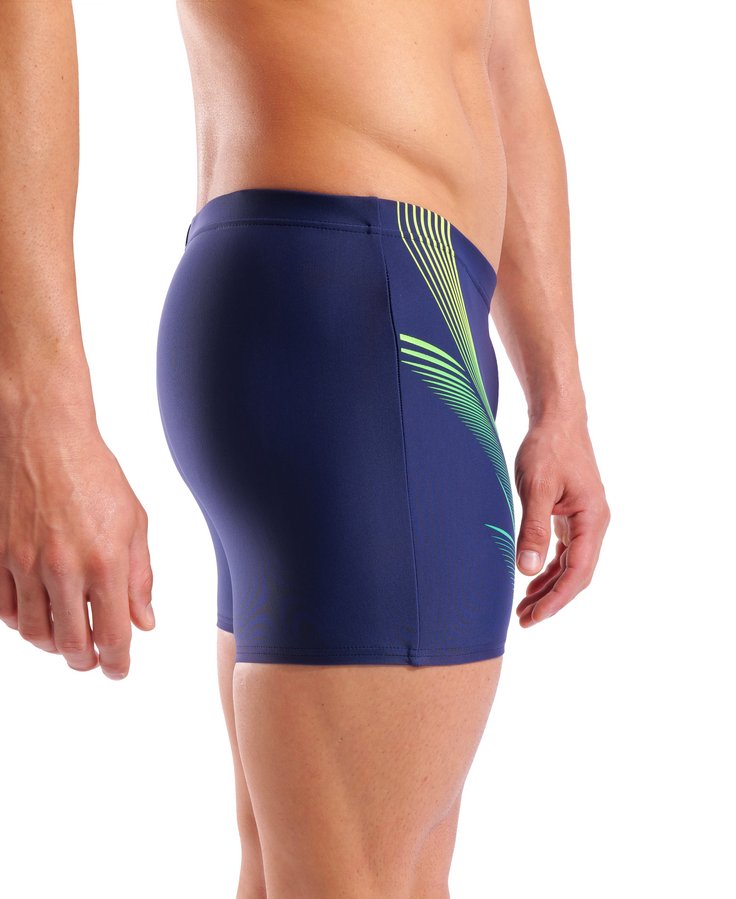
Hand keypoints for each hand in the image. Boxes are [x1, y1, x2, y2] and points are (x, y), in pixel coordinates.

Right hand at [0, 415, 154, 678]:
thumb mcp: (134, 521)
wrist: (43, 436)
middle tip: (93, 661)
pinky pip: (6, 609)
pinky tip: (39, 616)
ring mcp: (24, 563)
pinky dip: (22, 623)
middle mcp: (62, 568)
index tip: (118, 670)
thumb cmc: (95, 474)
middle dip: (85, 661)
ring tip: (67, 641)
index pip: (112, 635)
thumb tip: (145, 622)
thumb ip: (140, 577)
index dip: (116, 662)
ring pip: (33, 633)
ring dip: (53, 646)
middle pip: (70, 644)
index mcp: (105, 561)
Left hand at [513, 415, 609, 626]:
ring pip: (571, 564)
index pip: (578, 572)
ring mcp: (585, 519)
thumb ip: (533, 529)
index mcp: (593, 519)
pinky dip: (549, 567)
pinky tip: (531, 578)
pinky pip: (565, 550)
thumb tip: (527, 570)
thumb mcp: (537, 488)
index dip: (557, 599)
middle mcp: (595, 523)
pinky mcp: (572, 513)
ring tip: (524, 607)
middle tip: (524, 620)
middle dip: (552, 600)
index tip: (534, 617)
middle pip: (577, 574)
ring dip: (549, 586)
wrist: (557, 418)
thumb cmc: (547, 447)